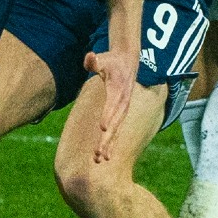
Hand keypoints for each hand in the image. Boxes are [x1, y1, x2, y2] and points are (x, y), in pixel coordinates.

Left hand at [83, 46, 137, 161]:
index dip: (108, 116)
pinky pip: (116, 130)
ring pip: (116, 130)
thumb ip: (95, 60)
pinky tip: (104, 157)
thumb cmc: (111, 61)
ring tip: (100, 160)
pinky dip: (110, 143)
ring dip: (108, 145)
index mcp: (117, 90)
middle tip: (98, 154)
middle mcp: (122, 103)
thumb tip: (89, 57)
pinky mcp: (120, 113)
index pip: (112, 105)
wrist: (127, 62)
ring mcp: (122, 110)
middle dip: (107, 139)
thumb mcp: (103, 58)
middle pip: (115, 123)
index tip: (103, 128)